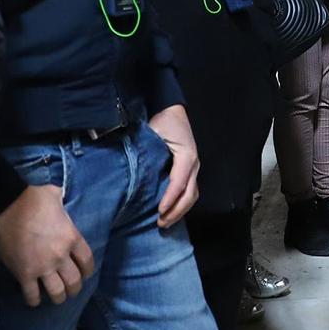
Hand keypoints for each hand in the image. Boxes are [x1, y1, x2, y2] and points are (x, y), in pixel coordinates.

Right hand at [0, 183, 94, 306]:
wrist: (7, 206)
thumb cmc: (32, 197)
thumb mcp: (56, 196)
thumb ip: (62, 201)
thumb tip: (60, 195)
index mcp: (72, 238)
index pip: (87, 262)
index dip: (87, 271)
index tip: (85, 273)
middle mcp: (61, 256)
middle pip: (74, 281)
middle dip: (74, 288)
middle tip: (71, 289)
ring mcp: (42, 267)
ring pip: (57, 292)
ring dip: (58, 297)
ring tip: (56, 297)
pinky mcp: (24, 274)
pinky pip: (32, 294)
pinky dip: (34, 300)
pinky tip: (34, 300)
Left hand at [149, 104, 201, 227]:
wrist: (169, 106)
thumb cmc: (161, 121)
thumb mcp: (154, 135)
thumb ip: (147, 154)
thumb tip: (134, 177)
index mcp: (186, 156)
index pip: (178, 183)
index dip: (170, 199)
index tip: (158, 212)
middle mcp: (193, 163)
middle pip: (190, 193)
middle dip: (176, 211)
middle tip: (160, 223)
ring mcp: (193, 166)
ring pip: (192, 194)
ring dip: (180, 210)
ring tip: (164, 221)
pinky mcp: (189, 168)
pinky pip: (189, 189)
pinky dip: (181, 203)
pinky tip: (170, 210)